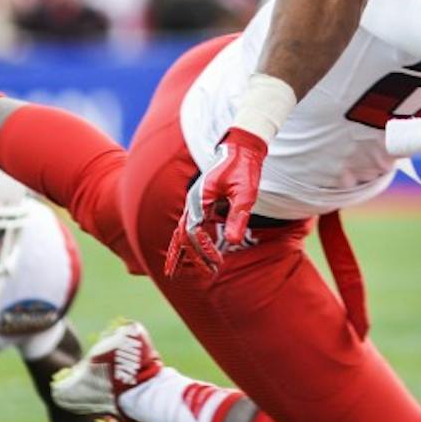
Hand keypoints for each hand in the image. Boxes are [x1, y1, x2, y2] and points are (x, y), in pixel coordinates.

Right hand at [163, 128, 265, 277]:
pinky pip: (188, 226)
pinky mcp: (201, 204)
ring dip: (182, 252)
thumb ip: (238, 216)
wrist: (241, 148)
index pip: (193, 231)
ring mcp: (195, 202)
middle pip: (184, 234)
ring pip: (181, 231)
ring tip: (175, 273)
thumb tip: (232, 242)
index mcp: (200, 199)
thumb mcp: (245, 193)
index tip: (217, 261)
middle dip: (193, 255)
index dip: (203, 248)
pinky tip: (184, 255)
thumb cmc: (244, 169)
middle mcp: (193, 201)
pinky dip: (183, 242)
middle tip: (209, 272)